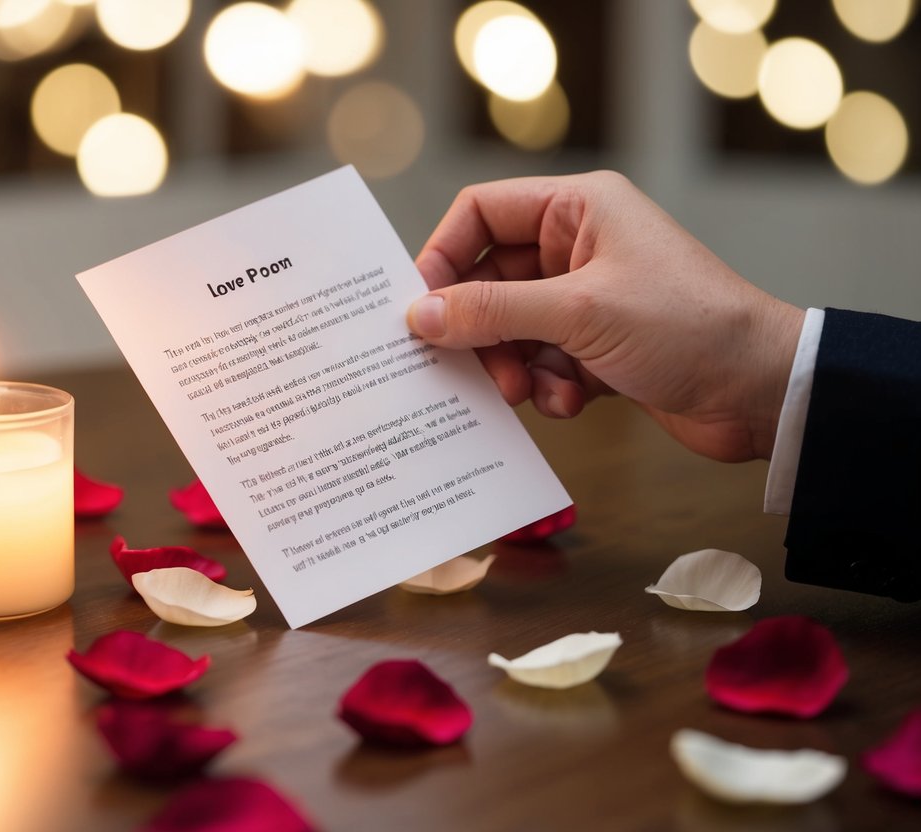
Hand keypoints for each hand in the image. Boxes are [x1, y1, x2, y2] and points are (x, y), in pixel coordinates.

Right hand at [406, 171, 803, 462]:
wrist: (761, 391)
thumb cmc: (687, 327)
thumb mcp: (579, 313)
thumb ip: (492, 311)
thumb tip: (422, 315)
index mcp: (577, 210)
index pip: (480, 213)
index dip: (442, 256)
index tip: (420, 308)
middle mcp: (577, 246)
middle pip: (489, 279)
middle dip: (481, 329)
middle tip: (474, 368)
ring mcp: (585, 298)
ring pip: (510, 328)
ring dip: (514, 366)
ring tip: (533, 392)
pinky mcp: (595, 346)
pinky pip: (539, 361)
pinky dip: (546, 386)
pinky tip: (573, 402)